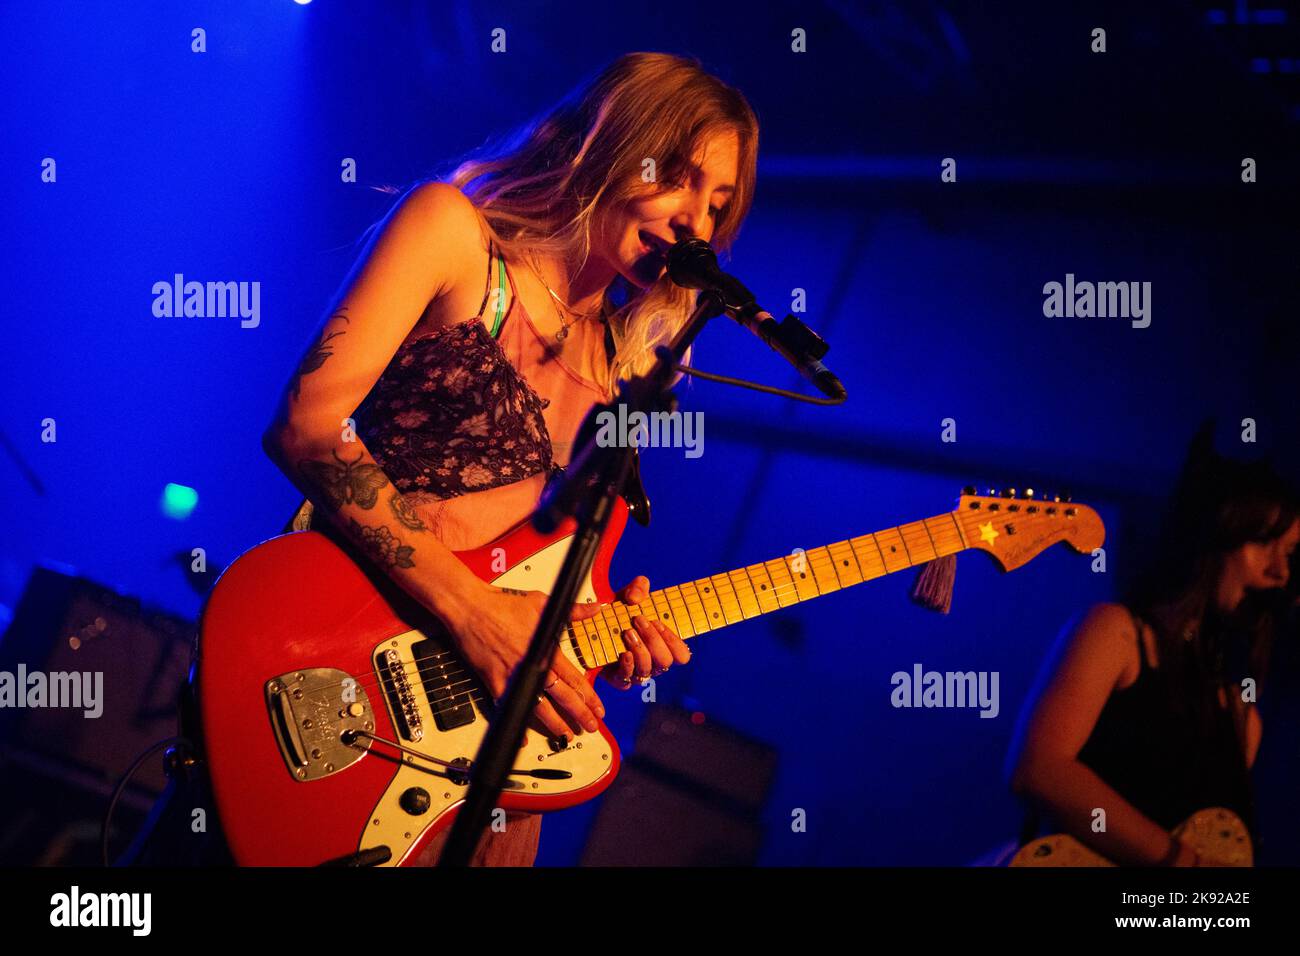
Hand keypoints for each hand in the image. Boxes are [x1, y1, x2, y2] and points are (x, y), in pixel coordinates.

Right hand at [444, 581, 605, 741]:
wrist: (470, 607)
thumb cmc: (502, 604)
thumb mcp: (542, 602)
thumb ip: (572, 610)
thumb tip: (595, 608)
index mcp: (545, 649)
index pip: (574, 678)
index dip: (589, 696)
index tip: (598, 708)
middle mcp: (532, 666)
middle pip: (562, 697)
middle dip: (579, 714)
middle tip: (590, 727)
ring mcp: (513, 676)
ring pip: (539, 707)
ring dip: (554, 724)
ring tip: (565, 735)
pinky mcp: (494, 682)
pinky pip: (508, 708)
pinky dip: (516, 724)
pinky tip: (524, 738)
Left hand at [599, 575, 690, 689]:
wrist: (593, 625)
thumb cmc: (619, 612)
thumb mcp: (629, 595)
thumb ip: (638, 587)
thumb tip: (636, 596)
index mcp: (663, 646)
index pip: (682, 655)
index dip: (674, 641)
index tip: (658, 622)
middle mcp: (653, 662)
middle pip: (666, 661)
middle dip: (654, 639)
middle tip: (639, 620)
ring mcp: (636, 672)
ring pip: (647, 670)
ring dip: (640, 649)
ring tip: (628, 631)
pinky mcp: (619, 678)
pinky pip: (627, 679)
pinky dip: (627, 665)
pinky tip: (623, 652)